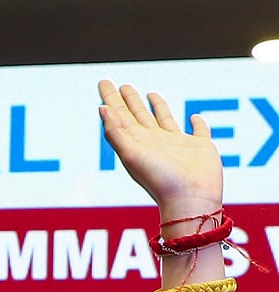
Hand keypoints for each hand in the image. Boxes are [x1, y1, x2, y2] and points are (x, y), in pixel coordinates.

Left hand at [97, 80, 222, 219]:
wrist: (189, 199)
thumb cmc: (159, 179)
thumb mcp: (131, 154)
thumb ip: (116, 132)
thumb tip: (101, 108)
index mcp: (136, 142)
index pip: (119, 115)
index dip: (110, 99)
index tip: (103, 83)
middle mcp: (154, 142)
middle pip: (138, 115)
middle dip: (128, 100)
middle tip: (120, 85)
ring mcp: (176, 145)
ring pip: (164, 119)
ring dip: (157, 106)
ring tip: (149, 93)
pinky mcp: (200, 147)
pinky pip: (199, 131)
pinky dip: (198, 123)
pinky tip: (195, 117)